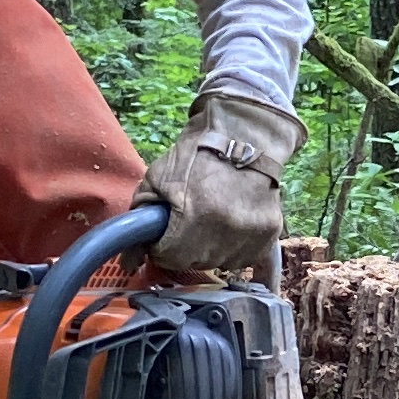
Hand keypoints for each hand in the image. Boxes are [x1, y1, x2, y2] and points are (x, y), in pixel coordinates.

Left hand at [135, 88, 302, 274]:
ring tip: (210, 221)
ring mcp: (250, 236)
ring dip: (210, 250)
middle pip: (194, 262)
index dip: (162, 246)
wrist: (244, 135)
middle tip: (188, 223)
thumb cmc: (196, 154)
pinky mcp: (270, 235)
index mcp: (193, 219)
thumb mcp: (157, 179)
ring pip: (219, 263)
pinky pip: (244, 259)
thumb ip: (140, 221)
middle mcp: (224, 234)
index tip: (165, 232)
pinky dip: (234, 249)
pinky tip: (230, 228)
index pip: (169, 257)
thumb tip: (128, 263)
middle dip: (184, 248)